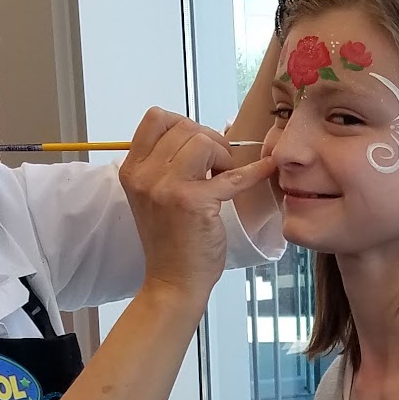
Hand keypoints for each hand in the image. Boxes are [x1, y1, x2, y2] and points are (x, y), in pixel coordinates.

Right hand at [119, 107, 275, 300]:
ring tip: (222, 179)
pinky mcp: (194, 202)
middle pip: (184, 127)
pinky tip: (266, 169)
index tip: (197, 147)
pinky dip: (254, 171)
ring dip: (222, 156)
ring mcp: (166, 188)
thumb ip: (169, 163)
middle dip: (209, 141)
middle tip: (217, 168)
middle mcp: (144, 176)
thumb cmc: (171, 239)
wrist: (173, 281)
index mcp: (132, 170)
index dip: (183, 124)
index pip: (155, 118)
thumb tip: (207, 131)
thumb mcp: (155, 195)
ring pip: (203, 141)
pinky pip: (233, 175)